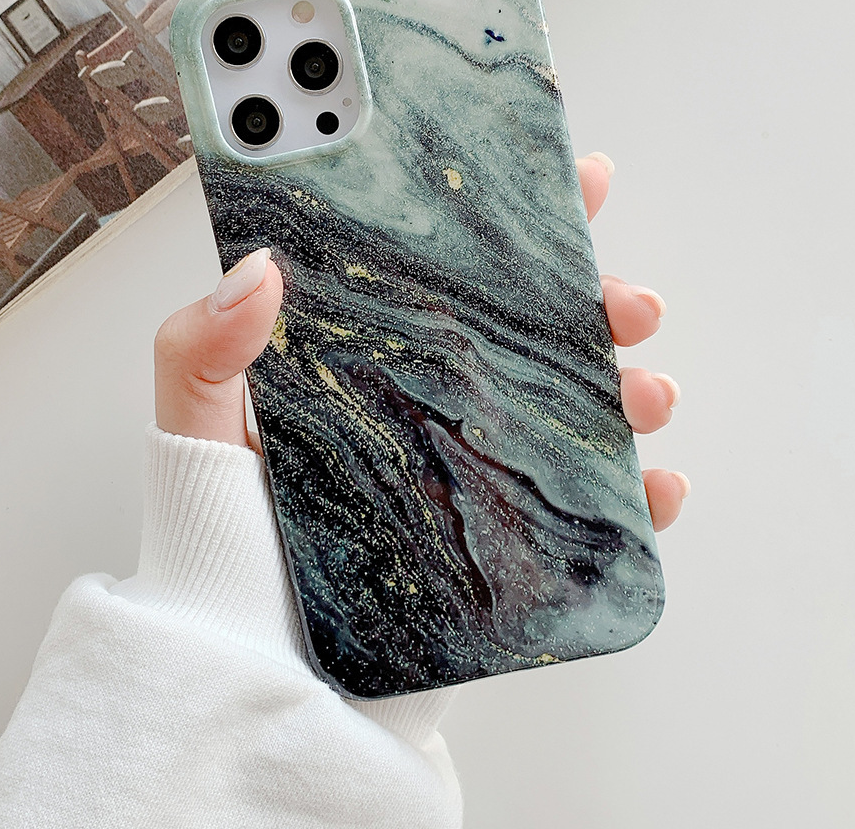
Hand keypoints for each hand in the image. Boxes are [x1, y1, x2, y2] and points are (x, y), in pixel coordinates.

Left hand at [154, 152, 687, 529]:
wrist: (259, 673)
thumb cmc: (225, 553)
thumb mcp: (198, 436)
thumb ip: (202, 351)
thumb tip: (258, 267)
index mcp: (375, 360)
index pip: (451, 271)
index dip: (519, 222)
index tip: (576, 181)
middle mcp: (433, 404)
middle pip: (534, 334)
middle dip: (599, 306)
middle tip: (628, 303)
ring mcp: (473, 469)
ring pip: (574, 410)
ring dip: (630, 390)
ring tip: (648, 393)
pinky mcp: (502, 539)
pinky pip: (587, 509)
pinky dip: (635, 494)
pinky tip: (656, 483)